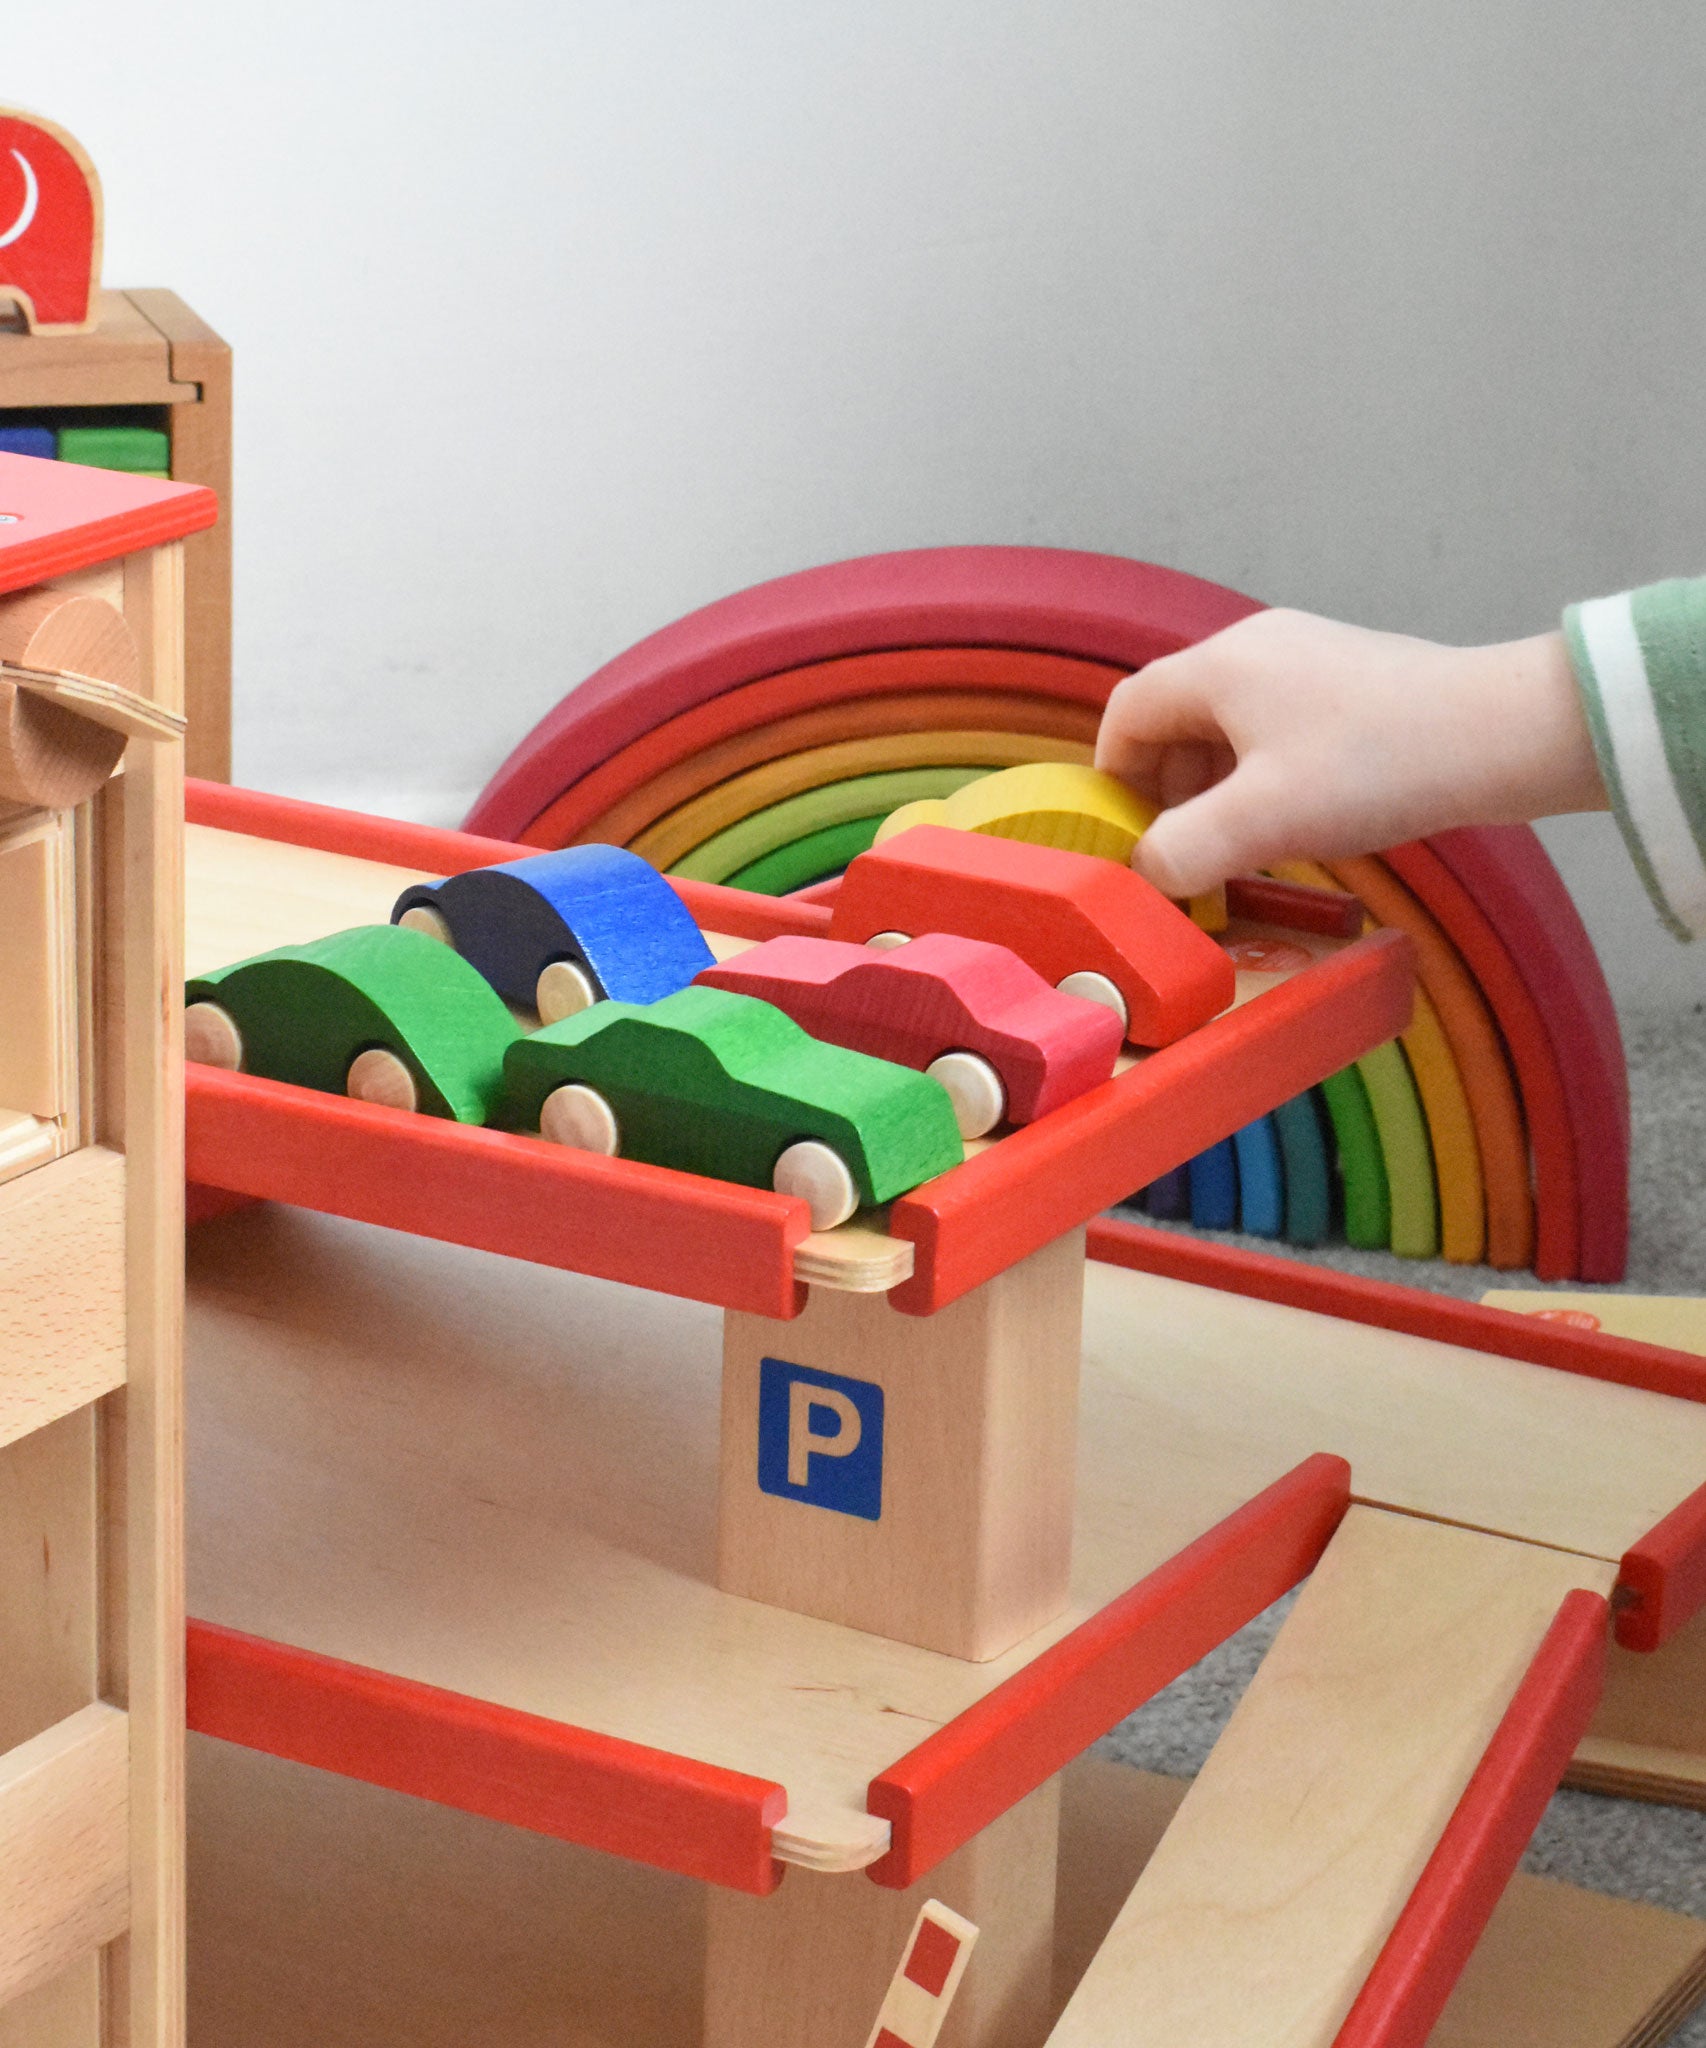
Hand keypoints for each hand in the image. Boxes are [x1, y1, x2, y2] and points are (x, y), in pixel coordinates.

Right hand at [1094, 609, 1605, 897]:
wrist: (1503, 734)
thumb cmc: (1375, 767)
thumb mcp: (1263, 820)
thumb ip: (1183, 851)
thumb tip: (1146, 872)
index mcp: (1221, 666)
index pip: (1128, 711)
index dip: (1112, 777)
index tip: (1125, 835)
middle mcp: (1256, 647)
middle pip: (1175, 716)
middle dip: (1167, 788)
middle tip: (1186, 851)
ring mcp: (1307, 659)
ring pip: (1227, 725)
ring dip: (1217, 786)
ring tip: (1241, 843)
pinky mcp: (1349, 682)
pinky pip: (1276, 727)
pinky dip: (1263, 774)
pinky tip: (1295, 816)